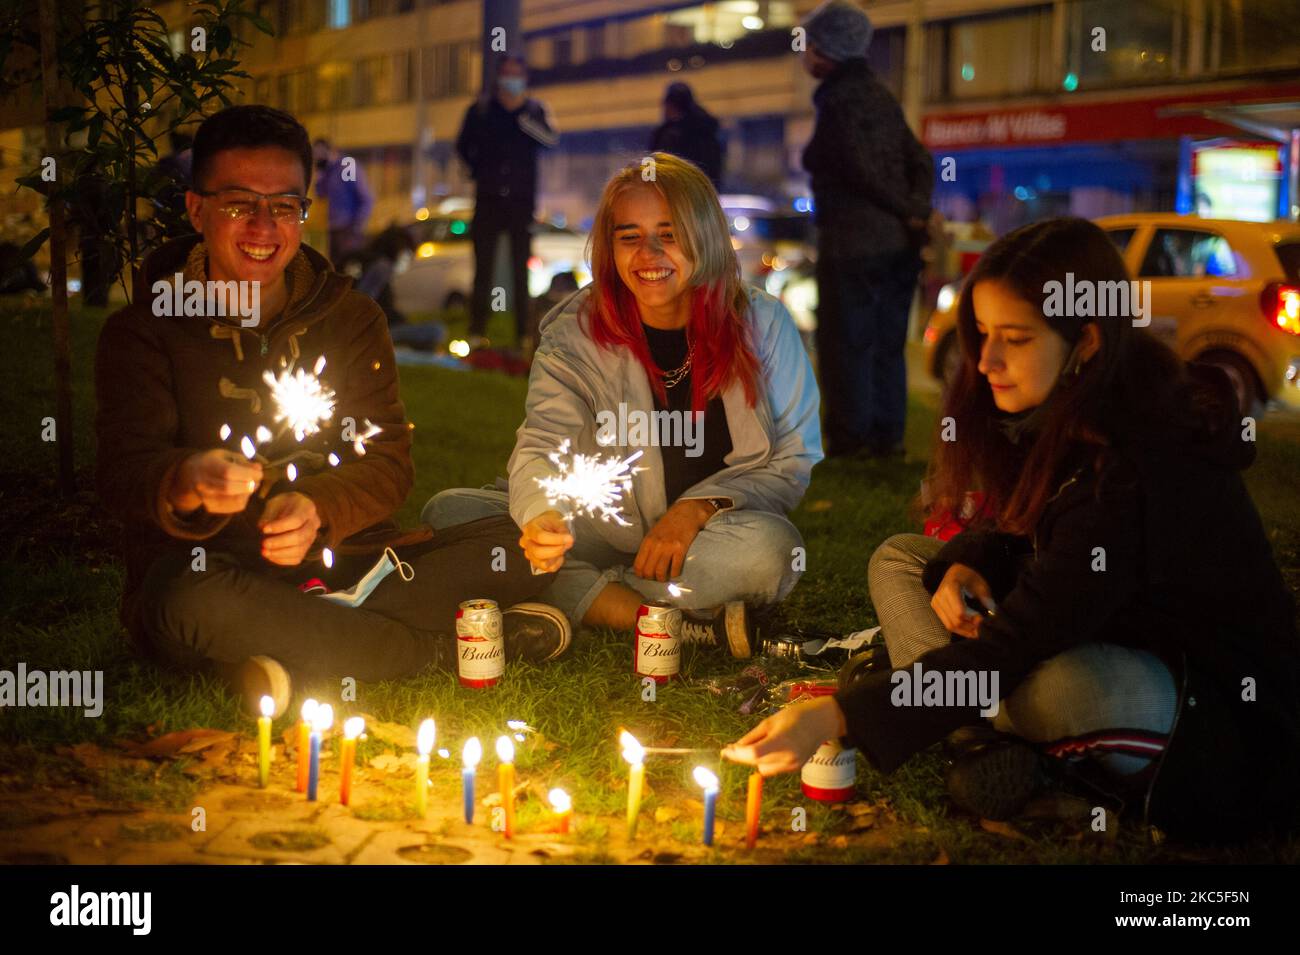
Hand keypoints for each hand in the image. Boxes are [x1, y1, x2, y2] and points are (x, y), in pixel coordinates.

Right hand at [170, 449, 262, 514]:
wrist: (191, 474)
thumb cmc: (213, 461)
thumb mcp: (226, 455)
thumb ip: (243, 461)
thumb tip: (258, 468)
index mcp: (207, 466)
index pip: (227, 472)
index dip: (247, 473)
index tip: (259, 472)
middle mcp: (203, 483)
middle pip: (229, 488)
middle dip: (248, 484)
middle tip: (257, 480)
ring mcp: (206, 497)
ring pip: (234, 500)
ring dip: (248, 493)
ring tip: (251, 485)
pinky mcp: (211, 507)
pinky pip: (234, 507)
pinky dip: (244, 500)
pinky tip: (243, 493)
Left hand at [258, 492, 320, 566]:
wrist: (293, 508)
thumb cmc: (282, 504)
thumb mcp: (275, 504)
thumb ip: (269, 515)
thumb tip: (262, 527)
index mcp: (307, 508)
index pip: (296, 520)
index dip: (280, 527)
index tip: (264, 529)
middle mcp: (314, 524)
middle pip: (300, 537)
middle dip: (280, 543)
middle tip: (264, 543)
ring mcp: (312, 537)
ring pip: (299, 550)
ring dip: (280, 554)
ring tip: (264, 552)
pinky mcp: (306, 548)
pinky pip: (297, 558)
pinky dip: (282, 560)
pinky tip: (270, 556)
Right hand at [519, 510, 572, 573]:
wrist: (546, 526)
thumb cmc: (551, 522)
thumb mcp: (557, 520)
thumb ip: (562, 531)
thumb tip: (568, 541)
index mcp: (529, 529)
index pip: (540, 537)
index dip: (556, 540)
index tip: (569, 538)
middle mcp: (526, 542)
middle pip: (538, 552)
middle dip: (556, 550)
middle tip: (568, 544)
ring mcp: (529, 554)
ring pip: (542, 563)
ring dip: (556, 557)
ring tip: (563, 548)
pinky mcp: (536, 563)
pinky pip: (548, 568)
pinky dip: (557, 563)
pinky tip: (560, 555)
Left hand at [633, 499, 712, 581]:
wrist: (686, 512)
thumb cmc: (670, 523)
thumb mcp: (654, 533)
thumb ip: (649, 547)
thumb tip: (644, 564)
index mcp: (647, 541)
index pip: (638, 565)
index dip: (640, 575)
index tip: (645, 577)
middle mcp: (656, 545)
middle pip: (648, 571)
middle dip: (651, 578)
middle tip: (656, 578)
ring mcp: (668, 547)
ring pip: (660, 572)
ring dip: (662, 578)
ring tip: (665, 578)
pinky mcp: (681, 549)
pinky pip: (675, 568)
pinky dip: (674, 574)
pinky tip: (675, 573)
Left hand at [722, 697, 847, 776]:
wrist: (820, 722)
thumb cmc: (795, 716)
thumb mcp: (770, 721)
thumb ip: (752, 737)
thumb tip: (735, 748)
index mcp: (781, 741)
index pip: (753, 754)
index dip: (736, 754)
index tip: (724, 751)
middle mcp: (787, 757)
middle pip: (755, 762)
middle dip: (742, 756)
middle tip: (732, 748)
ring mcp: (792, 766)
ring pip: (762, 768)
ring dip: (755, 759)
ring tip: (760, 744)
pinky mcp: (794, 769)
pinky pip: (772, 769)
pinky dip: (766, 761)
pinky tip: (771, 749)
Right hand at [931, 562, 995, 638]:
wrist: (956, 571)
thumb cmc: (969, 576)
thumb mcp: (981, 585)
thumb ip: (986, 600)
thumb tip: (992, 615)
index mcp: (950, 588)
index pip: (960, 612)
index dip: (973, 620)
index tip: (983, 619)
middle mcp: (940, 597)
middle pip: (955, 621)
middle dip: (970, 627)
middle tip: (982, 628)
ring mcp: (936, 603)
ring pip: (950, 625)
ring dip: (965, 631)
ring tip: (977, 631)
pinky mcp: (936, 608)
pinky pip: (947, 624)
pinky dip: (959, 629)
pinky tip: (969, 629)